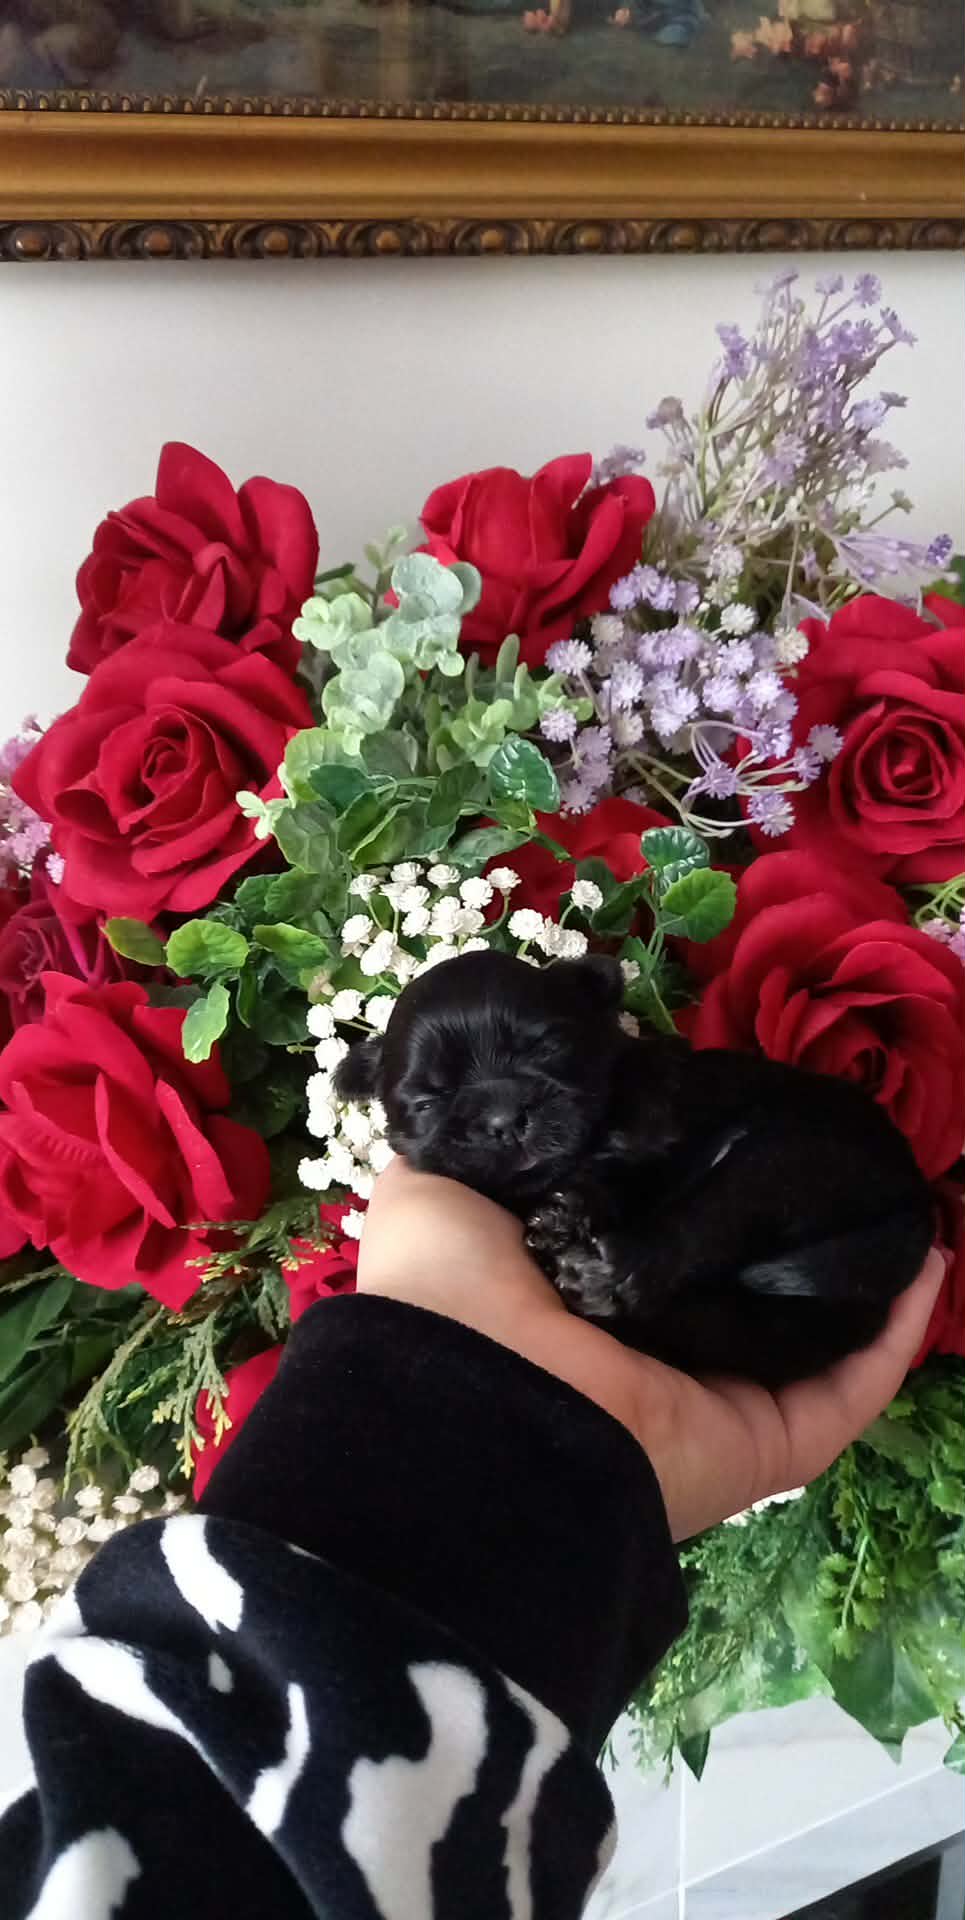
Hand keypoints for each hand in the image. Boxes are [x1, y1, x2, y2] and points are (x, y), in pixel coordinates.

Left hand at [357, 1160, 945, 1540]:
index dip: (702, 1189)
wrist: (468, 1398)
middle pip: (743, 1293)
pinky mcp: (767, 1442)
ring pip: (812, 1340)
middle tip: (841, 1159)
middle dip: (794, 1231)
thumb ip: (485, 1141)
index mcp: (579, 1301)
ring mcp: (715, 1405)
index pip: (658, 1244)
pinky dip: (896, 1332)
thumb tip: (529, 1090)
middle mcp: (649, 1356)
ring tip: (901, 1198)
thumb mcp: (439, 1184)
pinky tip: (930, 1256)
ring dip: (864, 1276)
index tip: (747, 1120)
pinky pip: (850, 1387)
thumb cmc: (451, 1289)